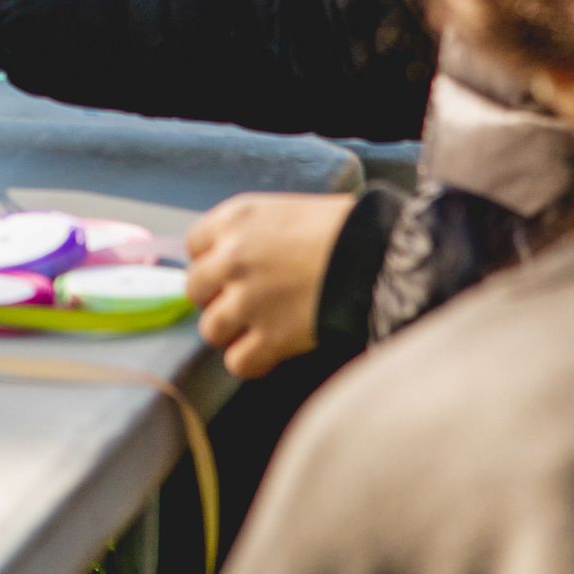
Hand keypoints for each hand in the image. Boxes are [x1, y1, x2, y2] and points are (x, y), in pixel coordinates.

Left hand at [184, 192, 355, 379]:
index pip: (194, 245)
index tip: (228, 271)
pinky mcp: (269, 336)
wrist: (379, 253)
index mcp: (236, 219)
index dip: (211, 261)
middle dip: (216, 298)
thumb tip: (247, 259)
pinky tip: (270, 353)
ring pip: (211, 328)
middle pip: (194, 289)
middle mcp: (231, 258)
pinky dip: (252, 362)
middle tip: (244, 303)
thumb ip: (258, 234)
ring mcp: (247, 300)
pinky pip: (237, 362)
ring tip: (259, 329)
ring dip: (232, 332)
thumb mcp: (290, 211)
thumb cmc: (347, 226)